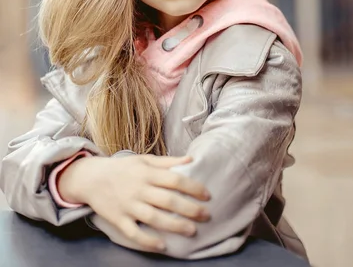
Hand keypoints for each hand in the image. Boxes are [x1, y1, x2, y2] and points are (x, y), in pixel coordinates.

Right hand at [58, 154, 210, 251]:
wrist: (91, 178)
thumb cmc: (122, 168)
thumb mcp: (144, 160)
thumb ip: (167, 161)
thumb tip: (191, 160)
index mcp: (147, 173)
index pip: (175, 179)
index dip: (193, 187)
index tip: (207, 195)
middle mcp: (139, 188)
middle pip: (168, 200)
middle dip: (189, 208)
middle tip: (206, 215)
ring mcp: (128, 205)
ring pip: (154, 218)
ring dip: (174, 225)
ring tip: (191, 230)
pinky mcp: (118, 219)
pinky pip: (134, 233)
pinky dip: (148, 240)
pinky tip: (163, 245)